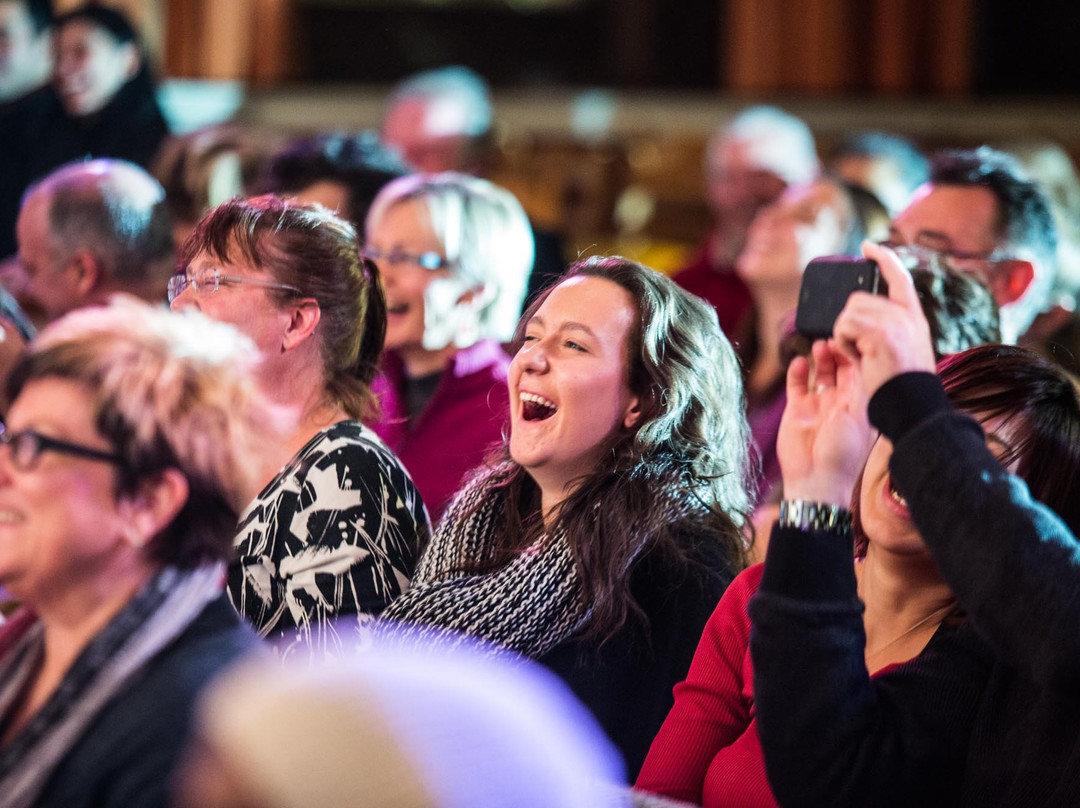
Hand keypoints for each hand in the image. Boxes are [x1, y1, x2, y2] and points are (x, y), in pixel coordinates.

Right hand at [778, 340, 875, 505]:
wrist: (815, 480)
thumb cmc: (843, 454)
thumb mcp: (858, 415)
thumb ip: (858, 386)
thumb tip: (862, 356)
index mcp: (861, 404)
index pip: (861, 371)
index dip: (857, 352)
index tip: (854, 336)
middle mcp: (840, 402)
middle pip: (841, 367)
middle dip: (838, 350)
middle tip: (835, 335)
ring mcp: (818, 405)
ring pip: (820, 373)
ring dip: (820, 357)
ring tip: (819, 345)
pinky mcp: (797, 410)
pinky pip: (797, 384)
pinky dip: (796, 371)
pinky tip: (798, 362)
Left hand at [832, 241, 936, 398]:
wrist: (912, 406)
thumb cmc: (901, 387)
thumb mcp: (898, 351)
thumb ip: (882, 329)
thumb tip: (852, 316)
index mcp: (914, 317)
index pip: (899, 277)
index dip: (883, 258)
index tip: (867, 246)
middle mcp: (907, 315)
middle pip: (857, 299)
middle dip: (849, 324)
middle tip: (861, 351)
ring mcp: (895, 322)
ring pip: (848, 312)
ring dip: (845, 335)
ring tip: (862, 356)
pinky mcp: (881, 333)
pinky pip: (844, 326)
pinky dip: (842, 344)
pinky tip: (858, 358)